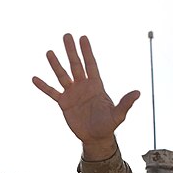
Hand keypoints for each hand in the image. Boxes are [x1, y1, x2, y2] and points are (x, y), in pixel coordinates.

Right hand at [32, 34, 140, 159]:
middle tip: (66, 35)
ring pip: (62, 75)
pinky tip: (34, 78)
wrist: (96, 137)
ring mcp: (72, 94)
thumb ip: (125, 103)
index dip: (87, 51)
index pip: (91, 64)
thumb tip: (138, 93)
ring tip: (49, 52)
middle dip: (71, 50)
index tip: (83, 37)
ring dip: (55, 64)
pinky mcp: (64, 103)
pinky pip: (52, 92)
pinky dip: (43, 86)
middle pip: (75, 65)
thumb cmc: (108, 125)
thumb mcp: (118, 115)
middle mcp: (83, 86)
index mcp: (96, 85)